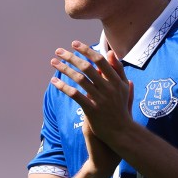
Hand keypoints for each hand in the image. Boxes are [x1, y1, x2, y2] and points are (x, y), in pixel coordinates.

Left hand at [50, 41, 133, 169]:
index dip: (86, 50)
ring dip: (64, 69)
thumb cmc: (121, 109)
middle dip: (71, 57)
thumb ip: (118, 70)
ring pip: (79, 79)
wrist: (122, 133)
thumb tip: (110, 53)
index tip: (74, 44)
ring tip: (53, 63)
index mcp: (116, 81)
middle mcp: (108, 88)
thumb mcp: (123, 88)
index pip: (99, 60)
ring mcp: (100, 99)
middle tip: (59, 51)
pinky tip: (54, 81)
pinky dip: (63, 87)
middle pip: (87, 67)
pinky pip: (75, 95)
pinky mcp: (92, 110)